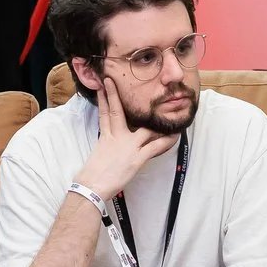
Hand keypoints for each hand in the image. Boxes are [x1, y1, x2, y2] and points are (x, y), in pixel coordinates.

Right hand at [72, 75, 177, 199]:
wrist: (92, 186)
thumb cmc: (91, 177)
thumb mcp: (96, 157)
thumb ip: (105, 147)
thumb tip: (109, 147)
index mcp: (105, 137)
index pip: (104, 114)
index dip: (103, 99)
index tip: (102, 87)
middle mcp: (116, 137)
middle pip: (117, 112)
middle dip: (114, 95)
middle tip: (113, 80)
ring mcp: (128, 146)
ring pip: (144, 128)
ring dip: (155, 119)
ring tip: (165, 108)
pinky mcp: (137, 158)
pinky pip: (156, 147)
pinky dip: (166, 141)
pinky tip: (175, 135)